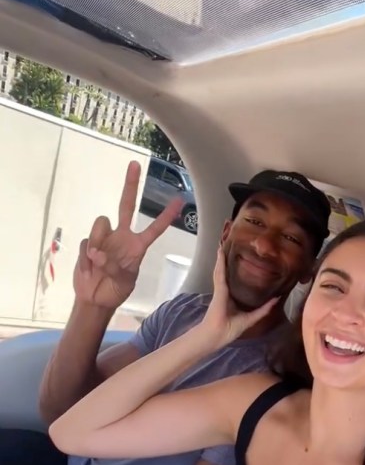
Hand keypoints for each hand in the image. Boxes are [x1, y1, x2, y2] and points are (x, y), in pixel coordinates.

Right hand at [74, 161, 183, 309]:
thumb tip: (100, 254)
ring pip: (101, 223)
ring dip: (97, 240)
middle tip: (135, 164)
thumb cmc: (116, 290)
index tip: (179, 201)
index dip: (166, 216)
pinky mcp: (87, 244)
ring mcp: (104, 239)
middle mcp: (121, 236)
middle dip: (131, 185)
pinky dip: (86, 258)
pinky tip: (89, 270)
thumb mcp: (125, 281)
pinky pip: (85, 243)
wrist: (95, 299)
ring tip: (97, 262)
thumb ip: (116, 267)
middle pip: (126, 205)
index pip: (154, 228)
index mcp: (137, 246)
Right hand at [202, 247, 277, 343]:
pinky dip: (220, 262)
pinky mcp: (219, 289)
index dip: (232, 271)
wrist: (218, 334)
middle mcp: (224, 291)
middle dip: (224, 261)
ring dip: (220, 258)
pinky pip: (219, 273)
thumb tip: (276, 299)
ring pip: (220, 270)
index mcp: (229, 297)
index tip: (236, 261)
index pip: (231, 280)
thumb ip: (263, 309)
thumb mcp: (251, 318)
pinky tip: (220, 252)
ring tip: (221, 245)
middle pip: (224, 272)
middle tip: (225, 247)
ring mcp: (220, 289)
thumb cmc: (230, 329)